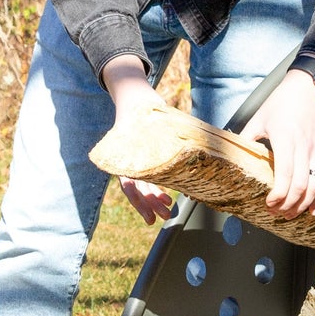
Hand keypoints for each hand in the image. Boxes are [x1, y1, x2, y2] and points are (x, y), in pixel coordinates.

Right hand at [101, 55, 173, 224]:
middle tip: (163, 217)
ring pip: (142, 186)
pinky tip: (168, 197)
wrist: (135, 97)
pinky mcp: (143, 159)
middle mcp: (127, 161)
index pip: (129, 185)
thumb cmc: (143, 108)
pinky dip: (157, 188)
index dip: (140, 203)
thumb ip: (164, 136)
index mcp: (124, 155)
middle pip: (137, 189)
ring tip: (167, 211)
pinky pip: (148, 178)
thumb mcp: (152, 120)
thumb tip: (189, 148)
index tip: (150, 217)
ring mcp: (134, 161)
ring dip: (154, 199)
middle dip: (150, 204)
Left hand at [239, 69, 314, 217]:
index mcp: (285, 138)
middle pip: (300, 185)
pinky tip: (312, 210)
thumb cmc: (282, 102)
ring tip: (291, 214)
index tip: (269, 203)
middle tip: (277, 212)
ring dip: (304, 204)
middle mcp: (304, 146)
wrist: (308, 88)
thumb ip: (247, 139)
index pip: (285, 174)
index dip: (278, 194)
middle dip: (289, 204)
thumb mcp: (259, 119)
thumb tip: (232, 156)